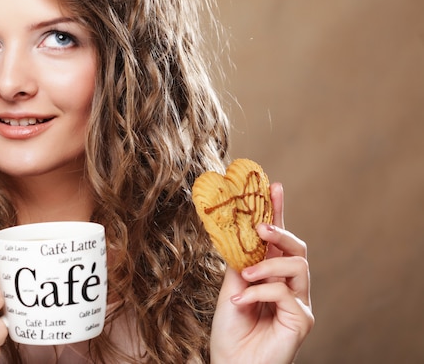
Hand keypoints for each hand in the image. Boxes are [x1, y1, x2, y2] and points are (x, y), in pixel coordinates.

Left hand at [210, 183, 313, 363]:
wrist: (229, 363)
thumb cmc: (229, 330)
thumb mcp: (231, 286)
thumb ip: (240, 261)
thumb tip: (239, 230)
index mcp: (271, 274)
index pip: (279, 239)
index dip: (278, 211)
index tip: (273, 186)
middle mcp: (290, 286)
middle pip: (298, 248)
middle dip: (281, 232)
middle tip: (261, 228)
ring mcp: (298, 303)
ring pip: (297, 267)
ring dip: (268, 266)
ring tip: (245, 276)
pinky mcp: (301, 320)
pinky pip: (285, 294)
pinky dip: (260, 294)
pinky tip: (242, 302)